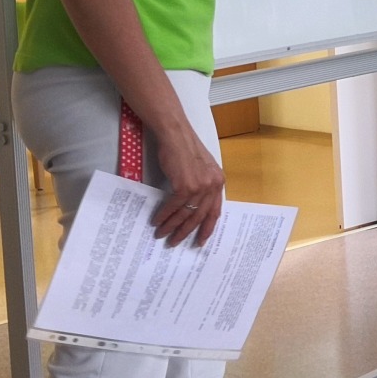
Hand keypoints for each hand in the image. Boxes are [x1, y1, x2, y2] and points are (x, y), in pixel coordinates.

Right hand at [149, 123, 224, 246]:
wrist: (175, 135)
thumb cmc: (185, 149)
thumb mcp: (202, 169)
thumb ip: (203, 186)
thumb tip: (195, 207)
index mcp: (218, 182)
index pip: (215, 211)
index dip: (207, 228)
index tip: (200, 241)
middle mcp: (212, 186)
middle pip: (200, 216)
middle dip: (186, 232)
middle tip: (175, 242)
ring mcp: (200, 186)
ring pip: (186, 214)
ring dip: (172, 226)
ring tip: (162, 234)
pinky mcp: (185, 185)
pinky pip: (174, 207)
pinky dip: (164, 215)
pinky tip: (158, 221)